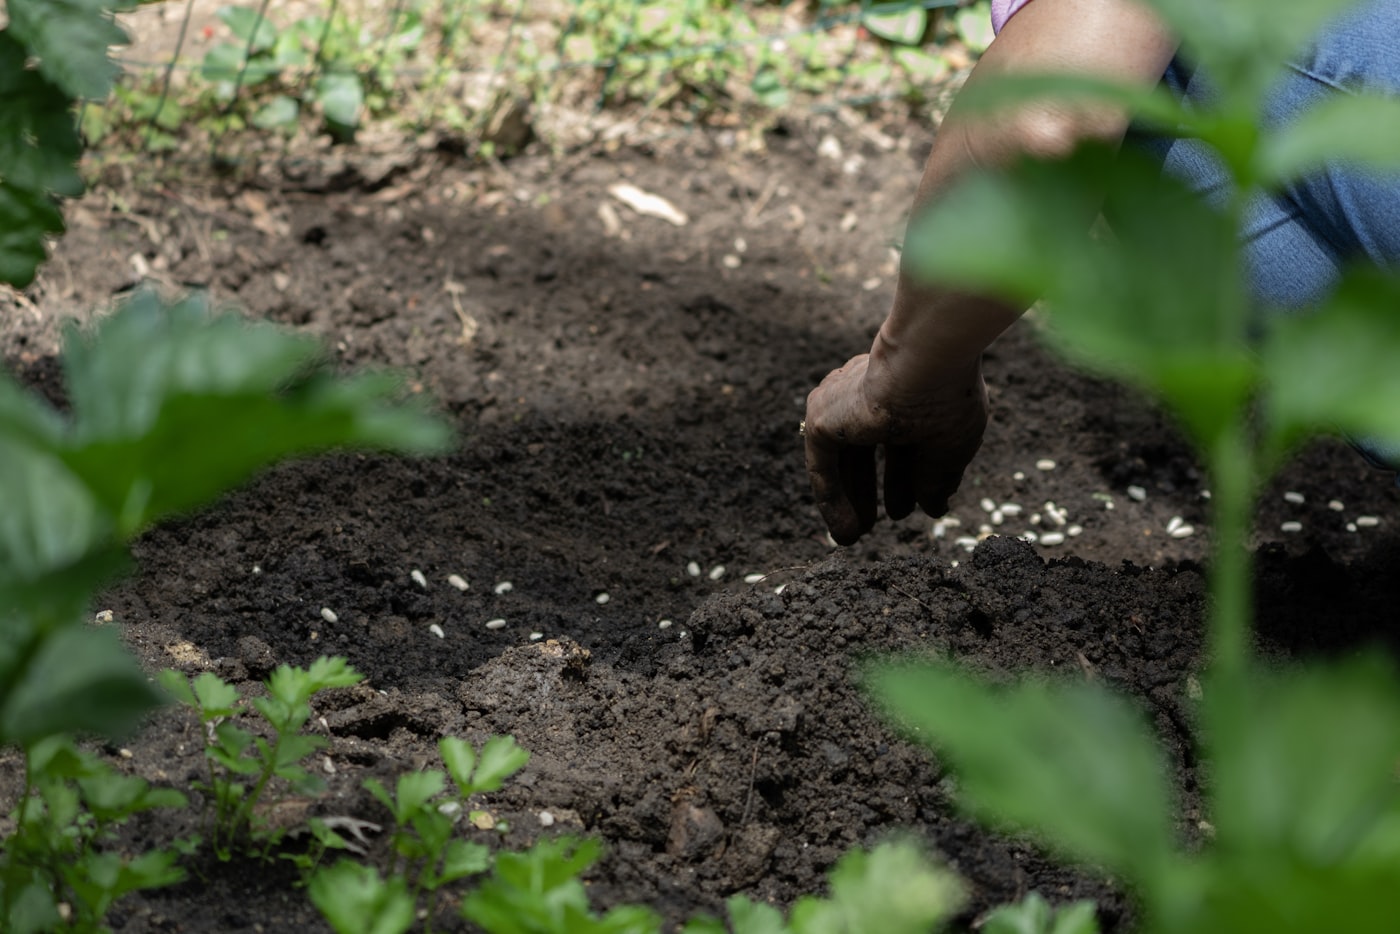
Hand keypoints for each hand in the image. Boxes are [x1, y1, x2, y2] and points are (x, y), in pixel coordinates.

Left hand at [804, 353, 987, 544]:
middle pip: (865, 451)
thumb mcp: (950, 448)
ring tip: (855, 536)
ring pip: (842, 460)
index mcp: (905, 394)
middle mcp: (870, 395)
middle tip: (878, 523)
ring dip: (849, 499)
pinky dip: (832, 501)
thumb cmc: (948, 399)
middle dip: (871, 488)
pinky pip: (822, 467)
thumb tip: (935, 509)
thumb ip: (938, 479)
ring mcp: (843, 403)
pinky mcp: (823, 417)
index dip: (906, 478)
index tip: (912, 507)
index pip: (900, 441)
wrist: (927, 364)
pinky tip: (845, 531)